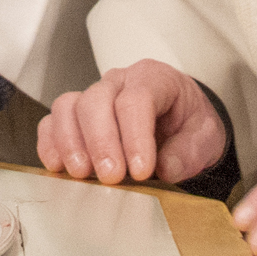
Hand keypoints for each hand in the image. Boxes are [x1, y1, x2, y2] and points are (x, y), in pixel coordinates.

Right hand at [37, 60, 228, 186]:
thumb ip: (190, 150)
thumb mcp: (206, 135)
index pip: (136, 99)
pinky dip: (50, 144)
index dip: (135, 136)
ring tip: (81, 173)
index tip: (141, 171)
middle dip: (101, 141)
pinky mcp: (75, 116)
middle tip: (111, 176)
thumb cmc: (189, 123)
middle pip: (96, 100)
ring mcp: (92, 96)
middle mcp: (118, 82)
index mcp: (153, 79)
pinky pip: (52, 122)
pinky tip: (58, 166)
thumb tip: (167, 168)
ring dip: (70, 142)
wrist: (181, 122)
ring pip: (68, 106)